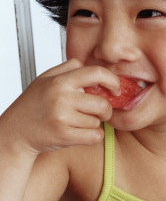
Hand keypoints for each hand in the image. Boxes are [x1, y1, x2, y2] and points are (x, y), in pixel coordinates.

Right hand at [0, 59, 119, 154]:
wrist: (15, 132)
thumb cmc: (32, 107)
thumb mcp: (44, 80)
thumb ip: (65, 69)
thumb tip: (84, 64)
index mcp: (60, 81)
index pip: (96, 73)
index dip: (112, 81)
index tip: (116, 89)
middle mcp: (61, 97)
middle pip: (103, 104)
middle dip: (105, 111)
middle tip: (97, 113)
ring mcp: (62, 117)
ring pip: (97, 122)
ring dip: (93, 124)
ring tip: (77, 123)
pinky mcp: (64, 135)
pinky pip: (95, 136)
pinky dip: (93, 136)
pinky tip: (81, 133)